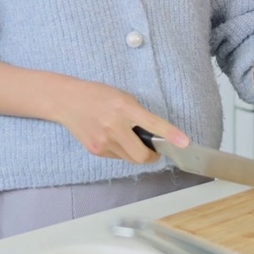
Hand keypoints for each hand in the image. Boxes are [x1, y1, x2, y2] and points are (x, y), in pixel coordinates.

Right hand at [55, 78, 190, 163]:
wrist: (68, 101)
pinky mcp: (96, 150)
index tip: (185, 143)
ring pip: (130, 158)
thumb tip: (153, 134)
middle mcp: (114, 126)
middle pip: (142, 155)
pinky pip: (117, 157)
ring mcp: (103, 141)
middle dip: (152, 156)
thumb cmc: (98, 95)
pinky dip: (121, 151)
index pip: (153, 124)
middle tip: (155, 151)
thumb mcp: (123, 97)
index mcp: (124, 108)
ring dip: (135, 152)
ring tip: (128, 137)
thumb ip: (138, 115)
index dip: (171, 135)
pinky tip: (113, 138)